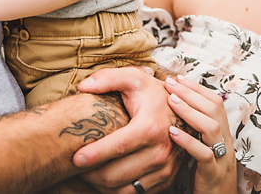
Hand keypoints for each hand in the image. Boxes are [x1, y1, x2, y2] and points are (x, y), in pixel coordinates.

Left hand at [74, 67, 179, 193]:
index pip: (118, 146)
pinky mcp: (166, 180)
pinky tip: (104, 179)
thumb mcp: (133, 78)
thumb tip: (83, 87)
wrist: (185, 111)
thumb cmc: (153, 94)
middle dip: (91, 174)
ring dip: (101, 186)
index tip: (75, 158)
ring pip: (125, 190)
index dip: (95, 154)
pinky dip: (116, 191)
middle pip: (118, 174)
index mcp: (151, 127)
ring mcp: (165, 169)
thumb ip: (107, 78)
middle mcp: (161, 152)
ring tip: (86, 174)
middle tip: (75, 167)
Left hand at [166, 75, 235, 193]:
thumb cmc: (205, 174)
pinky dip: (188, 141)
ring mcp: (221, 158)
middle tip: (170, 83)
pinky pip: (205, 155)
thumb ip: (195, 129)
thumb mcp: (203, 147)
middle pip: (214, 109)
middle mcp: (226, 142)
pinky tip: (172, 132)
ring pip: (212, 127)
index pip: (215, 102)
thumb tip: (175, 105)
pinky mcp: (213, 174)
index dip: (197, 88)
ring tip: (171, 101)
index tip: (178, 78)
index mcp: (223, 134)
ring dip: (190, 111)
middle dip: (191, 93)